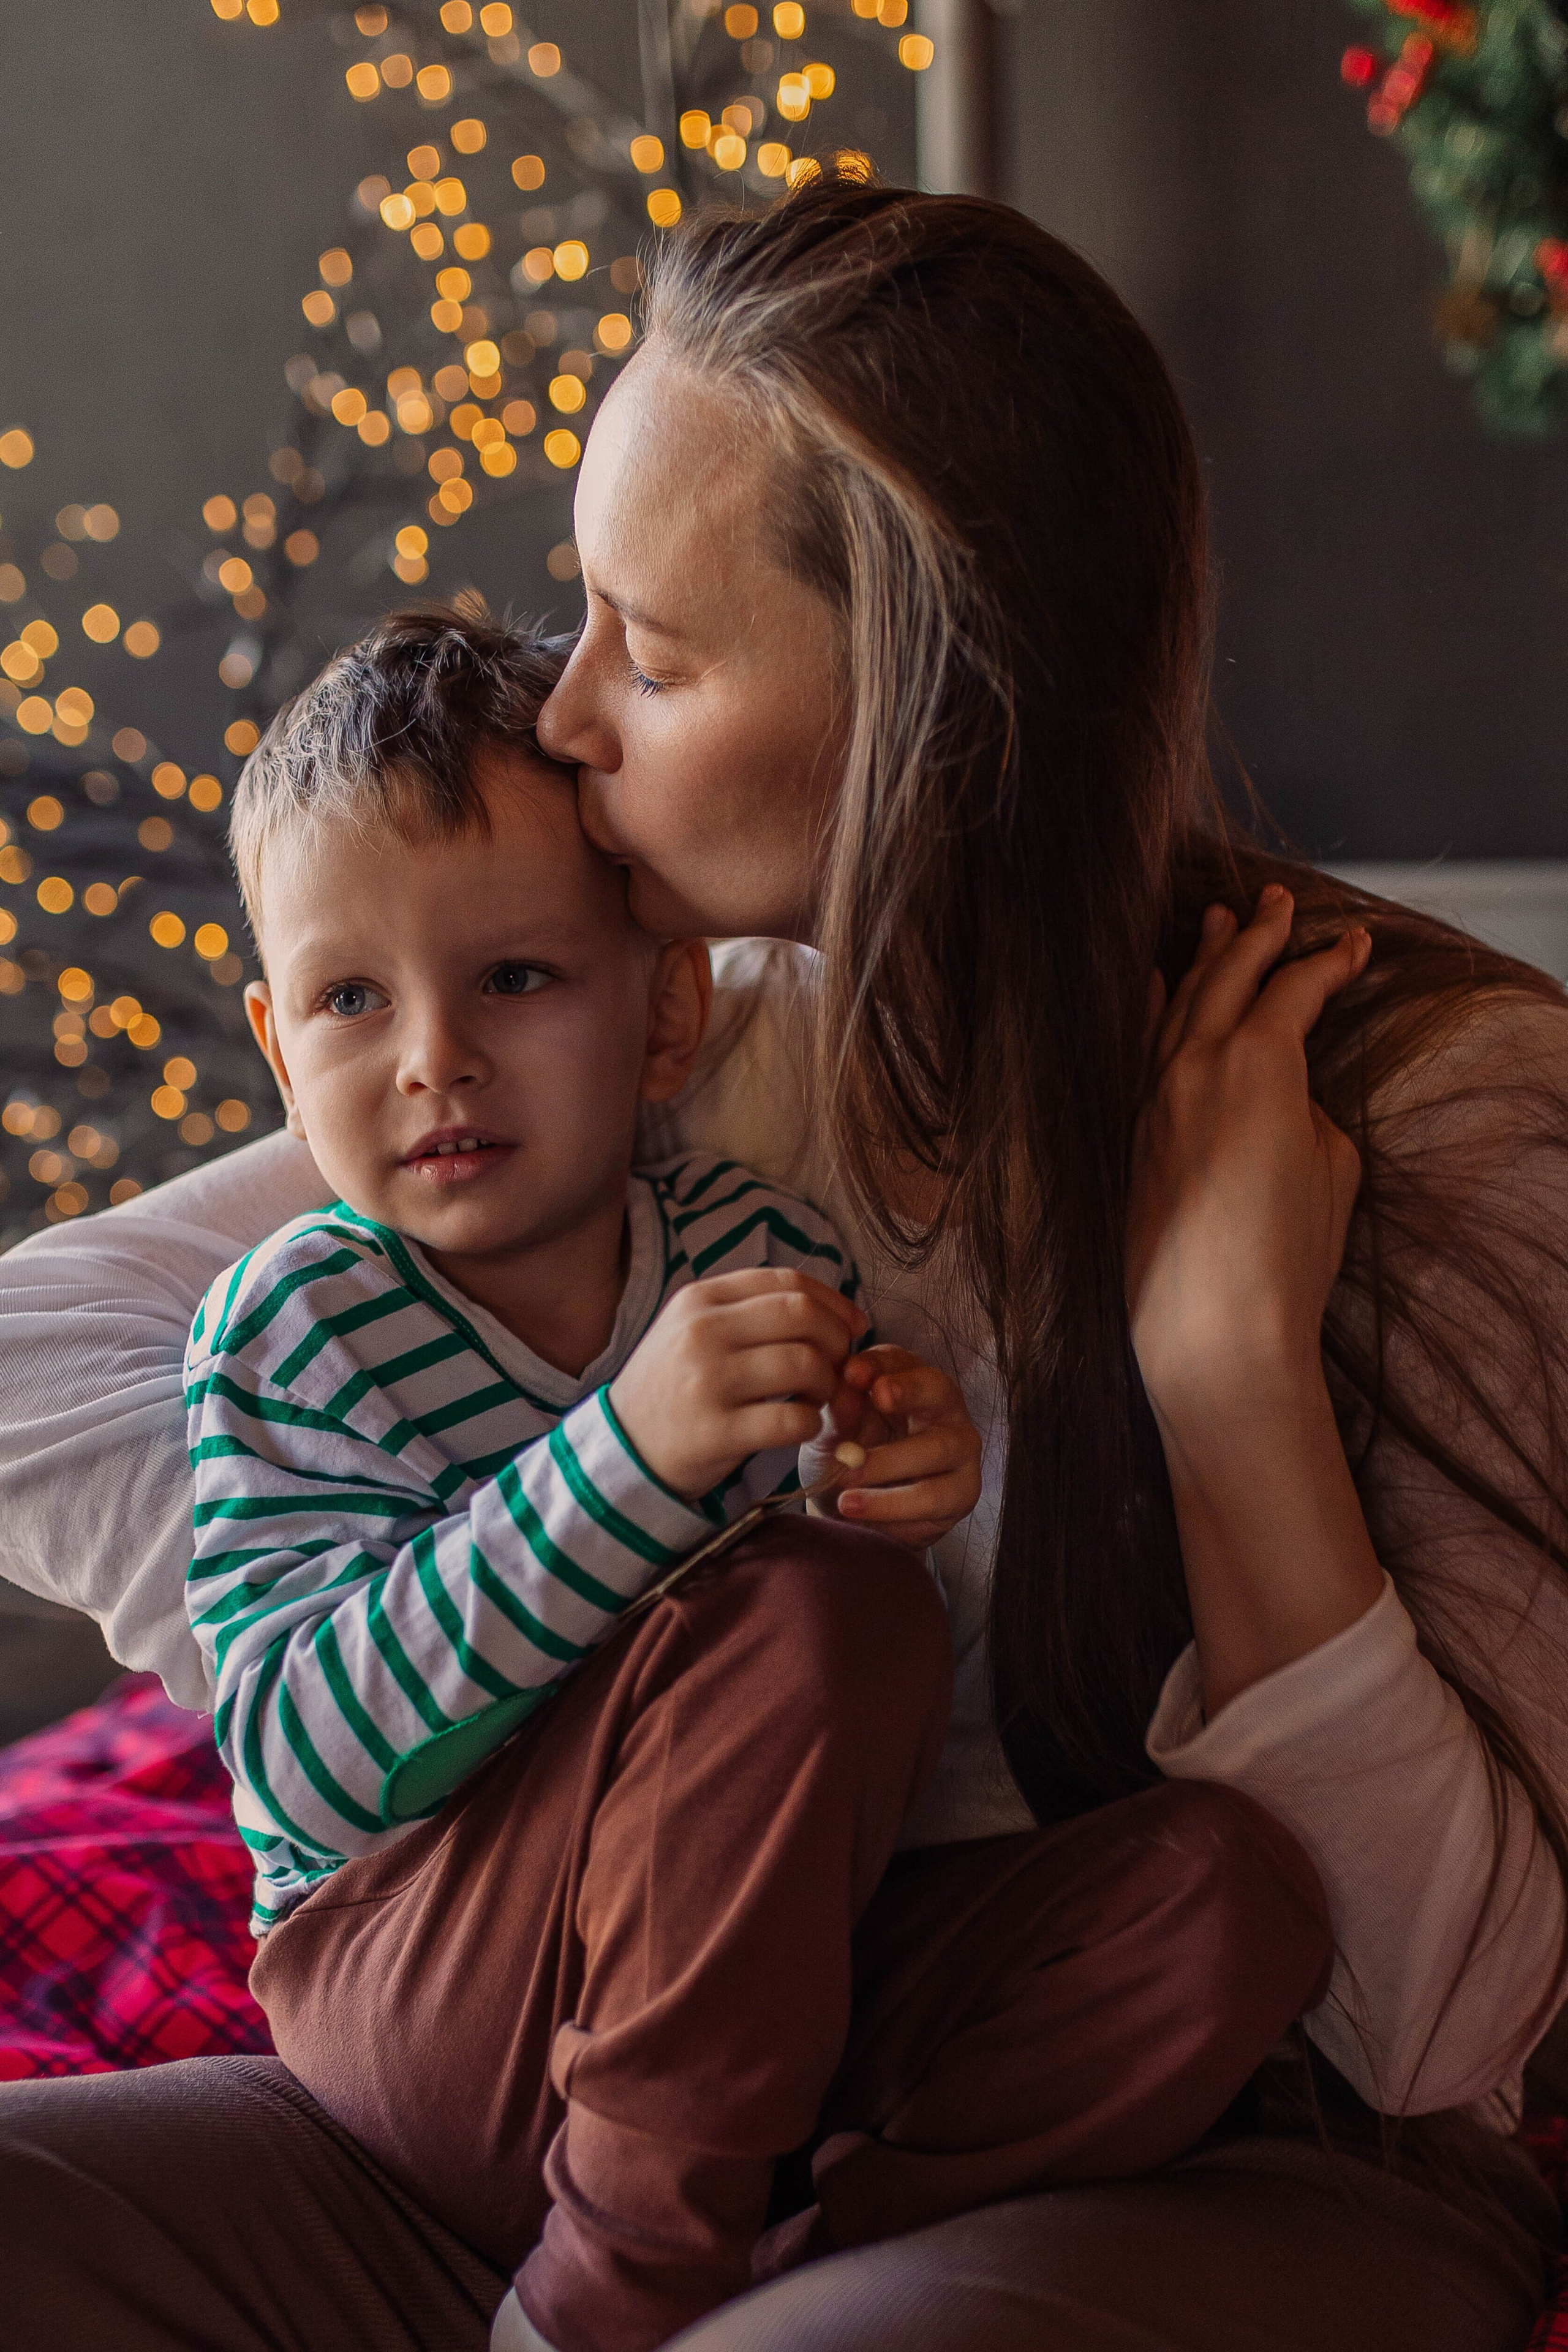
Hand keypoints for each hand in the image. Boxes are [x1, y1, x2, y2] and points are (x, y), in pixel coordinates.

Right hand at [609, 1268, 865, 1500]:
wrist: (624, 1448)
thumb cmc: (674, 1386)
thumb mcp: (693, 1330)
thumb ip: (748, 1312)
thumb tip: (828, 1307)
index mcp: (700, 1299)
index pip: (788, 1281)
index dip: (833, 1302)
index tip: (853, 1325)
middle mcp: (702, 1332)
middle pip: (802, 1316)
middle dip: (837, 1340)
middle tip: (838, 1366)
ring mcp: (707, 1381)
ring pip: (804, 1363)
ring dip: (828, 1383)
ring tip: (818, 1398)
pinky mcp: (716, 1432)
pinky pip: (792, 1420)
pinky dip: (812, 1423)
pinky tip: (802, 1427)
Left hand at [804, 1344, 982, 1551]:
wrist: (852, 1505)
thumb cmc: (847, 1451)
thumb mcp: (832, 1429)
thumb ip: (838, 1408)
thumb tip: (845, 1386)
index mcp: (910, 1379)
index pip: (900, 1361)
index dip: (878, 1365)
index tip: (851, 1374)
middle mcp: (945, 1409)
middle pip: (937, 1392)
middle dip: (907, 1395)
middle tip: (870, 1416)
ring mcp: (961, 1451)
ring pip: (936, 1452)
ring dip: (888, 1475)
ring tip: (845, 1495)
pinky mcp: (962, 1493)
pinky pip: (934, 1502)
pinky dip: (894, 1511)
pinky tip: (863, 1516)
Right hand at [1125, 885, 1382, 1715]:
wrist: (1208, 1339)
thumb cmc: (1200, 1299)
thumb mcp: (1185, 1215)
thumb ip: (1225, 1159)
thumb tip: (1300, 1128)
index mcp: (1140, 1124)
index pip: (1153, 1041)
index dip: (1171, 997)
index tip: (1179, 967)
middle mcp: (1163, 1092)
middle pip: (1190, 1000)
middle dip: (1223, 949)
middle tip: (1247, 906)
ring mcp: (1204, 1082)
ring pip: (1233, 990)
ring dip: (1264, 945)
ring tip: (1281, 910)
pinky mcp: (1255, 1085)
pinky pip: (1287, 1010)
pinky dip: (1313, 976)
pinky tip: (1339, 955)